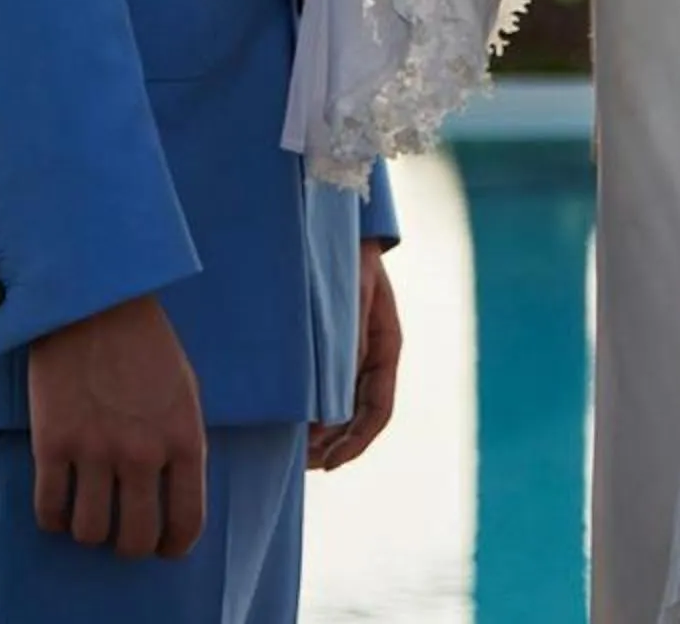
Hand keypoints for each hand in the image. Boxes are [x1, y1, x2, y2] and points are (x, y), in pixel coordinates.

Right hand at [28, 294, 206, 558]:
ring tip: (85, 516)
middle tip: (118, 533)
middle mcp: (142, 453)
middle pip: (134, 538)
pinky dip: (51, 519)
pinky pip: (49, 509)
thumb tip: (174, 496)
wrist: (91, 295)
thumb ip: (181, 443)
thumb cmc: (142, 340)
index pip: (187, 523)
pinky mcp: (52, 441)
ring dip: (87, 532)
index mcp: (183, 439)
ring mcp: (95, 449)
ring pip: (89, 532)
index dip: (173, 547)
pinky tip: (55, 507)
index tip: (161, 549)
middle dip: (127, 545)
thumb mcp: (183, 388)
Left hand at [309, 241, 400, 471]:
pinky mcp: (334, 339)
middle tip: (304, 464)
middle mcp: (374, 353)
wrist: (329, 217)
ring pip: (345, 404)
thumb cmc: (342, 254)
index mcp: (387, 345)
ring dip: (325, 432)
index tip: (329, 463)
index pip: (378, 411)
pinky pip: (329, 383)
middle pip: (361, 415)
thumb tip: (332, 410)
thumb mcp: (349, 300)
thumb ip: (346, 350)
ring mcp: (355, 347)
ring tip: (296, 451)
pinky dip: (315, 406)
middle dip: (336, 445)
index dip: (356, 442)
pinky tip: (292, 417)